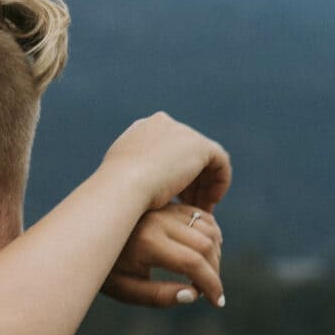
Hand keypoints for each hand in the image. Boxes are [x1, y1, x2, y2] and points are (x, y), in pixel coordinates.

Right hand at [97, 112, 231, 213]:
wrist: (123, 185)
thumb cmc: (115, 190)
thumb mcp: (118, 179)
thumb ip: (130, 174)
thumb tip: (135, 186)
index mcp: (142, 129)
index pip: (166, 150)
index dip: (172, 174)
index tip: (174, 198)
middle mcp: (164, 124)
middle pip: (186, 153)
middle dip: (191, 181)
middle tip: (190, 207)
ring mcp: (182, 132)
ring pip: (203, 159)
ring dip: (204, 185)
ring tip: (200, 210)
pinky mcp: (200, 145)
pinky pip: (219, 162)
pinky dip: (220, 181)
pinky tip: (211, 203)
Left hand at [102, 201, 224, 307]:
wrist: (85, 238)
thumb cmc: (105, 270)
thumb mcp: (126, 290)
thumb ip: (159, 296)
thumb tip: (193, 295)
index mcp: (148, 243)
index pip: (193, 263)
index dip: (211, 285)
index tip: (217, 302)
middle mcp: (159, 221)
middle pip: (206, 245)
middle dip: (215, 271)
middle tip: (210, 291)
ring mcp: (164, 210)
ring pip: (208, 228)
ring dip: (216, 253)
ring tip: (207, 275)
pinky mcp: (167, 205)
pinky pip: (201, 216)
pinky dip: (211, 234)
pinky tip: (205, 253)